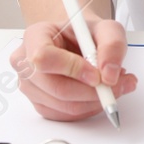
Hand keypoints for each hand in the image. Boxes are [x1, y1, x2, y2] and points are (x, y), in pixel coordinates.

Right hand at [12, 15, 137, 121]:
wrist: (76, 41)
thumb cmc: (85, 33)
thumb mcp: (105, 27)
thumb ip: (112, 44)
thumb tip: (109, 74)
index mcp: (35, 36)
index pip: (44, 57)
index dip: (72, 69)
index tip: (97, 74)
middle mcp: (26, 63)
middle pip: (55, 87)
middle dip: (92, 91)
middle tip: (117, 85)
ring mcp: (30, 87)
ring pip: (63, 106)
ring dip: (95, 101)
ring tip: (113, 86)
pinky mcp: (40, 104)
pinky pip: (65, 115)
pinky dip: (88, 108)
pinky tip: (99, 95)